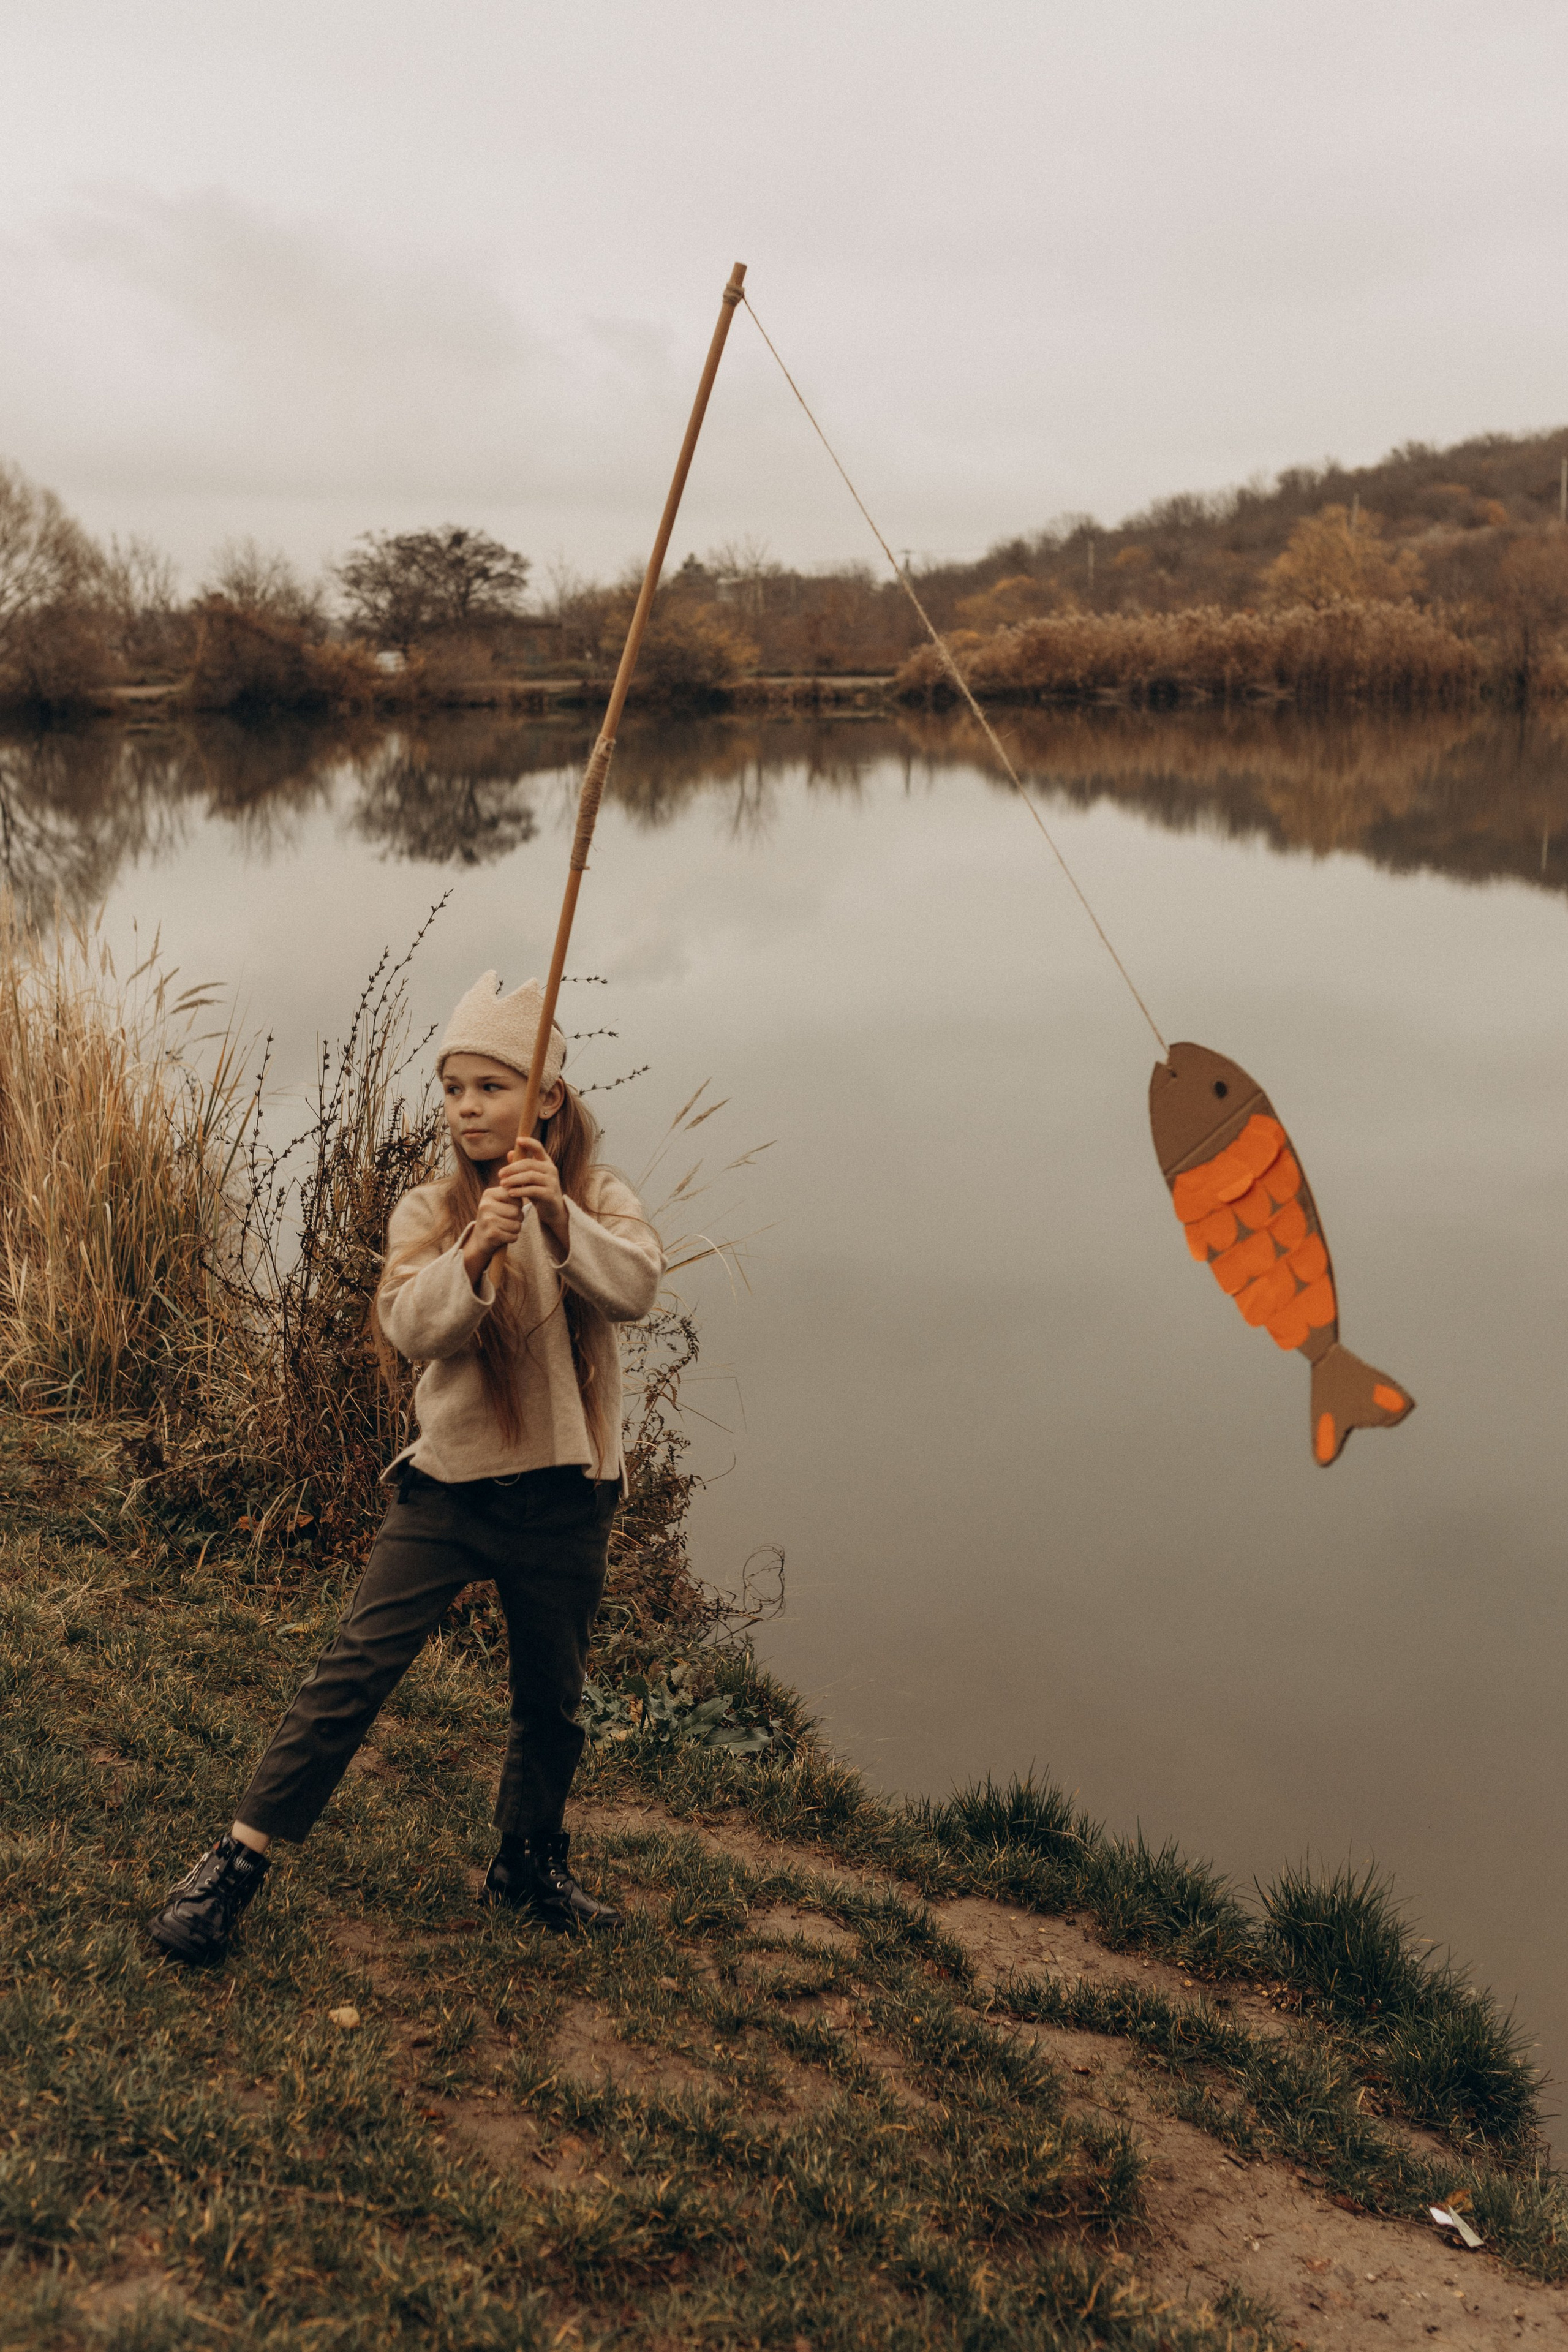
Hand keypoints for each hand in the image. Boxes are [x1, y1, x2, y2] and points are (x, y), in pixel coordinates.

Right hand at [461, 1141, 567, 1288]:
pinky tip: (502, 1236)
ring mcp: (486, 1220)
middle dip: (517, 1218)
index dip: (516, 1205)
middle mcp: (485, 1205)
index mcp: (489, 1194)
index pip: (515, 1196)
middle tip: (506, 1221)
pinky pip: (513, 1236)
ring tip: (504, 1228)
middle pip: (517, 1211)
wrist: (481, 1239)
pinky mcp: (490, 1234)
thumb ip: (510, 1186)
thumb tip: (518, 1160)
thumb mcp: (500, 1200)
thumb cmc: (495, 1217)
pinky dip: (512, 1238)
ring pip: (517, 1224)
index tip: (507, 1208)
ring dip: (515, 1229)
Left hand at [495, 1140, 568, 1249]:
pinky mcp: (550, 1194)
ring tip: (502, 1184)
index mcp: (545, 1162)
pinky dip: (520, 1191)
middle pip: (529, 1163)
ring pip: (530, 1176)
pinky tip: (510, 1193)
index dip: (529, 1142)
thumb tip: (510, 1153)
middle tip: (500, 1174)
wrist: (551, 1211)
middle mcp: (551, 1170)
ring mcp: (552, 1182)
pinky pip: (533, 1190)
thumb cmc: (537, 1191)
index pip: (539, 1148)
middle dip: (512, 1168)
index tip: (518, 1140)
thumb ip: (520, 1166)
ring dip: (514, 1179)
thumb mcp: (528, 1178)